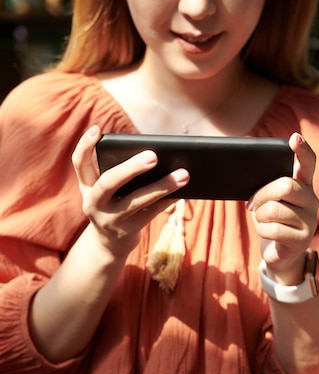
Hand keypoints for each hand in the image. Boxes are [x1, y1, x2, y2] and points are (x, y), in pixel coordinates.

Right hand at [72, 125, 189, 256]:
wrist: (109, 244)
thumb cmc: (114, 206)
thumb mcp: (108, 192)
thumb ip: (120, 176)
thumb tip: (156, 158)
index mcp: (87, 187)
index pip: (80, 164)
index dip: (84, 146)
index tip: (97, 129)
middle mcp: (94, 204)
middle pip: (108, 182)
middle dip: (131, 168)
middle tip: (154, 156)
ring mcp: (110, 220)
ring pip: (136, 201)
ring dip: (162, 186)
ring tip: (183, 174)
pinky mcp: (127, 232)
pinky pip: (150, 214)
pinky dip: (167, 201)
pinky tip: (181, 192)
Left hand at [248, 132, 317, 284]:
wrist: (279, 253)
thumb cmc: (272, 221)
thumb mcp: (270, 200)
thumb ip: (269, 186)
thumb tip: (250, 174)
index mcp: (304, 186)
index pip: (308, 163)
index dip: (302, 150)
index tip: (294, 137)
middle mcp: (312, 200)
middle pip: (286, 186)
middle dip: (262, 194)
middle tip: (253, 204)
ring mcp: (309, 221)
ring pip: (274, 209)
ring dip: (259, 216)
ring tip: (261, 220)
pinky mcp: (302, 240)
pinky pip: (273, 229)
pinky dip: (261, 230)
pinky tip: (265, 232)